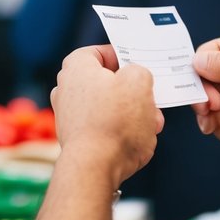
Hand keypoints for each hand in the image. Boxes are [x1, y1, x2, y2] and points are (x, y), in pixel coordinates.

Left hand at [52, 45, 163, 185]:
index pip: (99, 52)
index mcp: (76, 68)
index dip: (122, 55)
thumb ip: (139, 71)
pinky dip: (122, 131)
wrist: (95, 167)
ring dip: (133, 113)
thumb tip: (136, 79)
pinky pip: (105, 127)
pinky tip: (140, 138)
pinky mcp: (78, 140)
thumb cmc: (114, 121)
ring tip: (152, 122)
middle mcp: (67, 90)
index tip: (139, 64)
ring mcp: (71, 117)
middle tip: (150, 96)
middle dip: (133, 91)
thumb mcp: (139, 81)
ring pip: (110, 106)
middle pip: (108, 82)